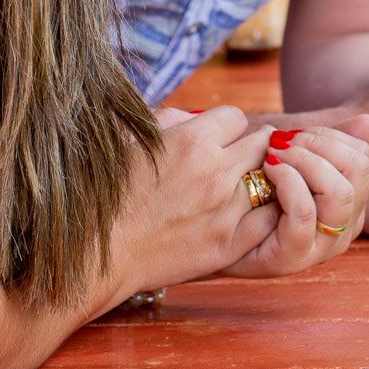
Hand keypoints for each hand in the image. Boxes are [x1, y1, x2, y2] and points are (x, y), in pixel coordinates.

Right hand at [111, 106, 284, 293]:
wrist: (99, 253)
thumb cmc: (108, 193)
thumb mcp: (132, 141)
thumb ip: (169, 120)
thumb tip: (195, 115)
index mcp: (191, 141)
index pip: (236, 117)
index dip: (227, 126)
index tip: (221, 136)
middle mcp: (214, 172)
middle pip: (260, 143)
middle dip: (253, 145)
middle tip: (248, 152)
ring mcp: (225, 210)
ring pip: (269, 180)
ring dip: (261, 178)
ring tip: (251, 181)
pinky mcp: (229, 245)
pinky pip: (270, 218)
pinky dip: (267, 211)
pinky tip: (256, 210)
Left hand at [223, 114, 368, 277]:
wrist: (216, 234)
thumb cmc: (255, 194)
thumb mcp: (294, 163)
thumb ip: (329, 142)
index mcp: (352, 201)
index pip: (361, 156)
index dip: (328, 135)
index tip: (295, 133)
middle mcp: (346, 226)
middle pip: (358, 170)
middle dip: (316, 144)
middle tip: (281, 140)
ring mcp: (323, 246)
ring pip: (339, 192)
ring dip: (303, 161)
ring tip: (272, 155)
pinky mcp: (294, 257)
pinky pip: (305, 211)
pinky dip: (287, 182)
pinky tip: (268, 171)